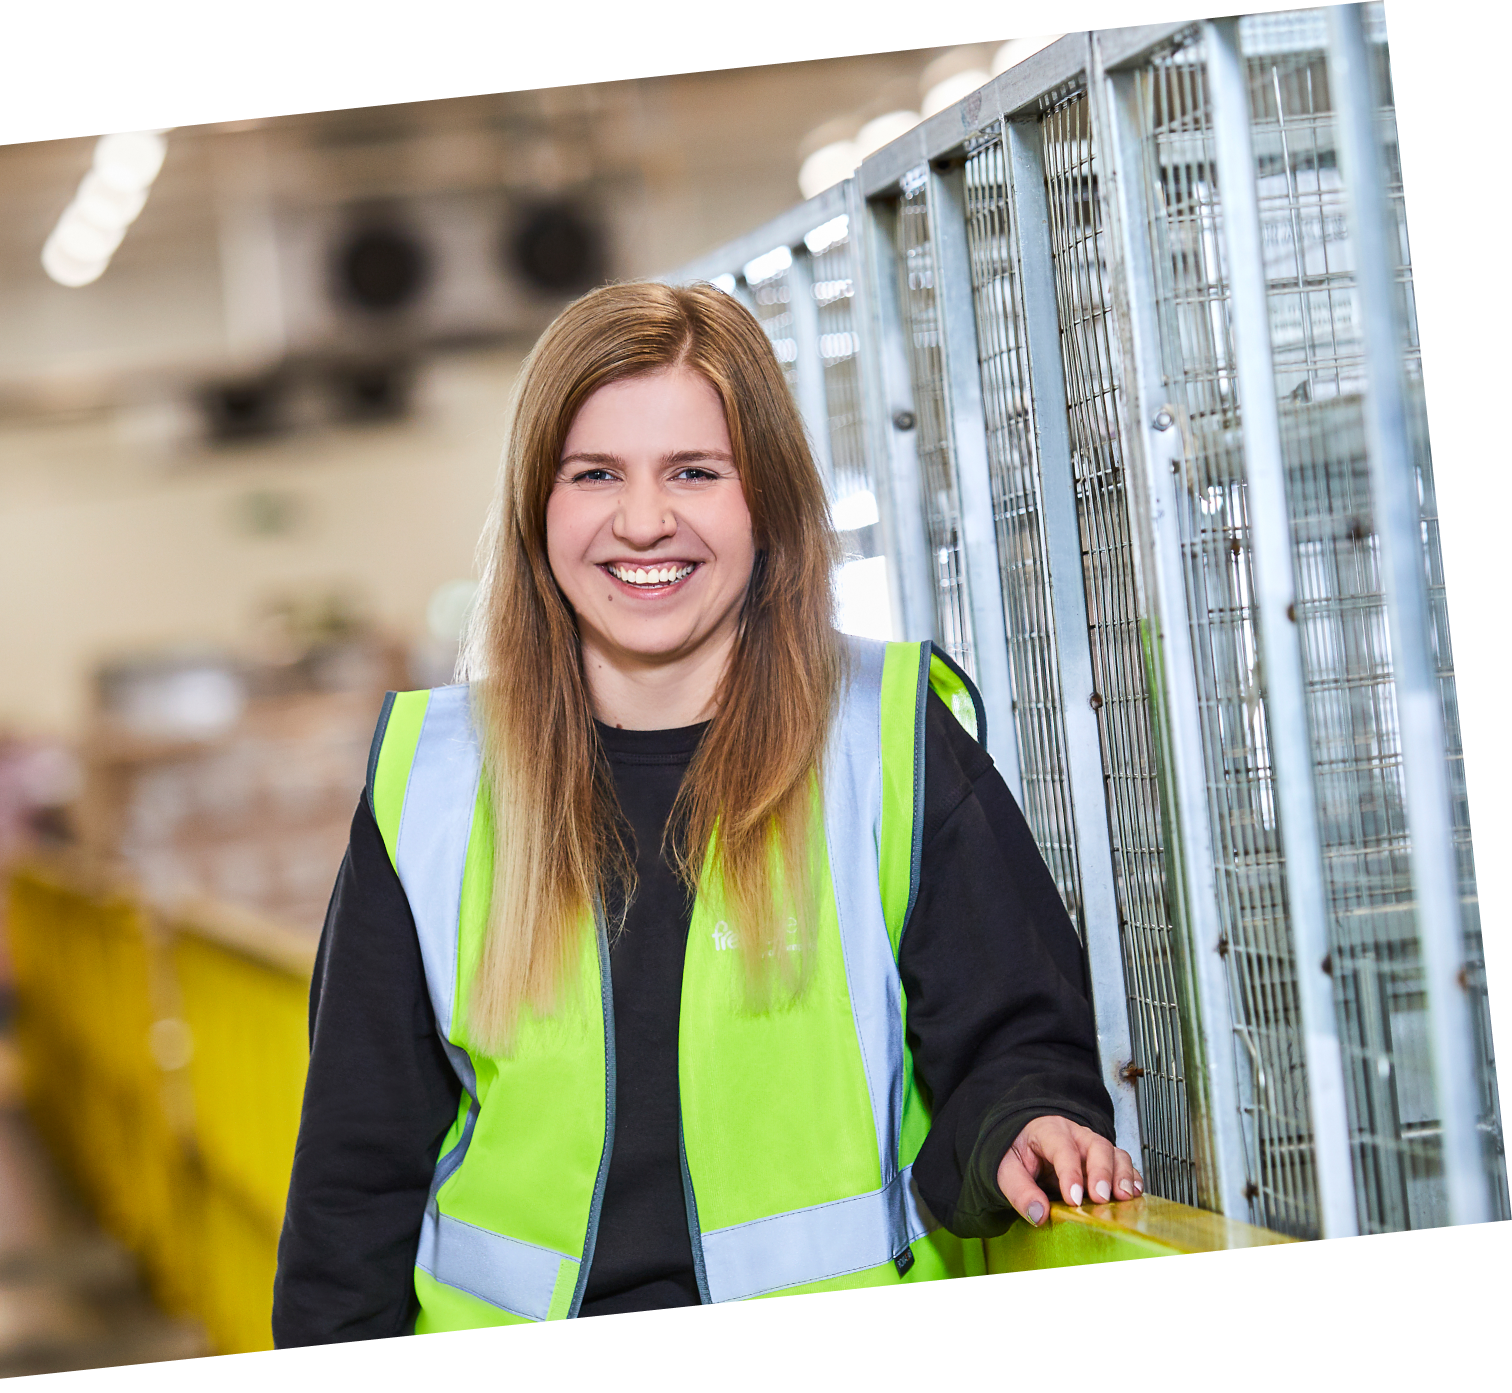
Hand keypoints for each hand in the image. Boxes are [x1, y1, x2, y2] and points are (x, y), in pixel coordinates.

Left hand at [996, 1115, 1142, 1226]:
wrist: (1024, 1141)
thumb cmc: (1017, 1153)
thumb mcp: (1007, 1169)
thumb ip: (1019, 1191)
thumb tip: (1038, 1213)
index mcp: (1048, 1130)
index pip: (1062, 1148)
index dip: (1069, 1173)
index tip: (1073, 1199)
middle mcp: (1075, 1134)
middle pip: (1096, 1146)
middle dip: (1101, 1172)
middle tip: (1101, 1198)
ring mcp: (1092, 1145)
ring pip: (1114, 1153)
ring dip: (1122, 1175)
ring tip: (1123, 1197)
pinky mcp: (1103, 1159)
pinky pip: (1123, 1164)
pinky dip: (1131, 1178)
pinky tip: (1134, 1194)